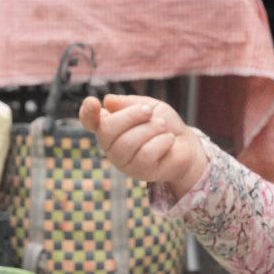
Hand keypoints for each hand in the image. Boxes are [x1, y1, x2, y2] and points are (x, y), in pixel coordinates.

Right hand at [78, 93, 208, 199]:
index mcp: (109, 126)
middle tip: (149, 111)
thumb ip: (128, 103)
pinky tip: (168, 140)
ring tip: (162, 126)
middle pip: (107, 130)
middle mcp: (111, 145)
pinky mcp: (139, 172)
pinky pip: (145, 154)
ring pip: (126, 143)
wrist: (186, 144)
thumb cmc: (164, 124)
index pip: (89, 120)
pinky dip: (161, 142)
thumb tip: (108, 101)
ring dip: (149, 129)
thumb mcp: (148, 105)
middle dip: (131, 116)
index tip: (93, 102)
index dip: (87, 112)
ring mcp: (123, 161)